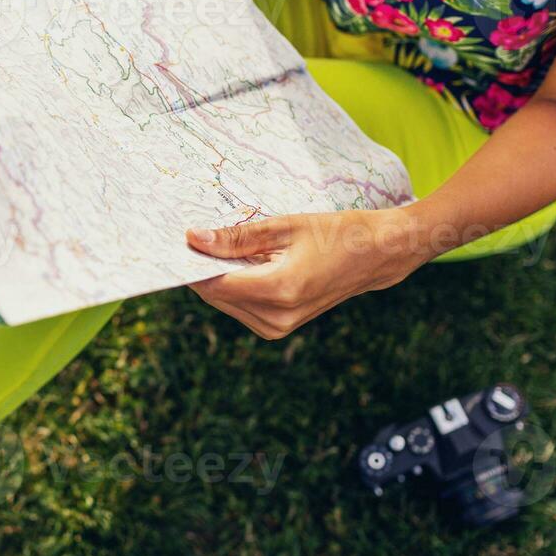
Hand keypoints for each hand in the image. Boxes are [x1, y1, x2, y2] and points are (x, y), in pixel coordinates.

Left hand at [185, 208, 428, 339]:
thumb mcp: (284, 226)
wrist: (374, 256)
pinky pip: (240, 307)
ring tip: (232, 247)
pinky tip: (248, 263)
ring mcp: (277, 328)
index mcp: (279, 289)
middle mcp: (276, 317)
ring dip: (219, 278)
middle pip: (215, 295)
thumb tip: (193, 239)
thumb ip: (236, 236)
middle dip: (203, 269)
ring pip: (224, 303)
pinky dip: (235, 287)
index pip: (214, 283)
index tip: (180, 241)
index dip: (192, 262)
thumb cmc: (335, 233)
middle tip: (201, 237)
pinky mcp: (277, 329)